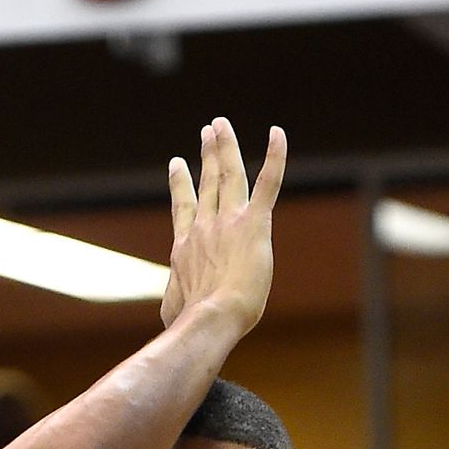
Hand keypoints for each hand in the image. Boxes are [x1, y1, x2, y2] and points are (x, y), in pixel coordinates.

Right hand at [161, 118, 286, 341]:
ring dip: (226, 146)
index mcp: (185, 246)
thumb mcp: (172, 311)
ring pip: (229, 173)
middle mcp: (204, 226)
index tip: (177, 163)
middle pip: (206, 181)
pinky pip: (267, 182)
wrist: (210, 318)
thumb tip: (171, 315)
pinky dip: (274, 156)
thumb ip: (174, 301)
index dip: (180, 183)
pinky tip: (277, 133)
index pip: (183, 207)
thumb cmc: (189, 323)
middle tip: (208, 132)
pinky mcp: (254, 224)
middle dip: (207, 154)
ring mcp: (228, 221)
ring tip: (222, 125)